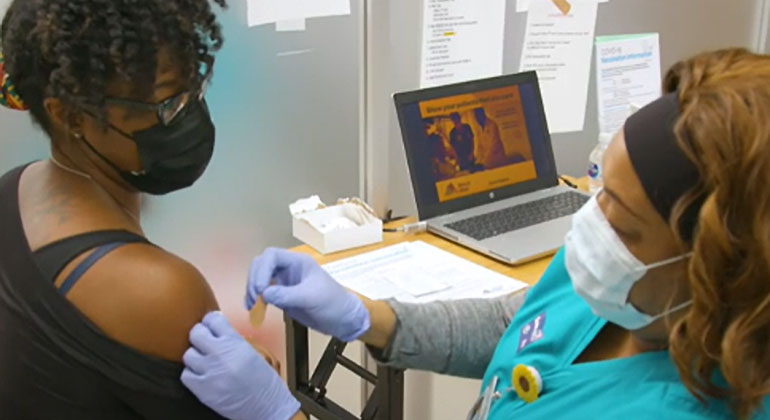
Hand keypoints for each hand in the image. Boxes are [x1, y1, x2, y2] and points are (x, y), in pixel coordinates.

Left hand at [181, 312, 300, 419]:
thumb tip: (217, 333)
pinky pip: (186, 375)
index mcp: (235, 342)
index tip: (210, 325)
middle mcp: (221, 354)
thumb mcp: (252, 353)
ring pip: (188, 354)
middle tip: (203, 341)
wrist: (267, 406)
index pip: (212, 320)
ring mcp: (210, 372)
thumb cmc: (264, 381)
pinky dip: (191, 374)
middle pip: (196, 333)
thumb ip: (233, 342)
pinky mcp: (203, 390)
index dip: (210, 321)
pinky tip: (201, 375)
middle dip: (199, 336)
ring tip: (203, 361)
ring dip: (195, 356)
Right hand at [245, 248, 369, 341]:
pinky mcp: (282, 295)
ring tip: (252, 305)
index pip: (272, 256)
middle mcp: (288, 269)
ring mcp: (284, 282)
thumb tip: (264, 294)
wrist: (342, 319)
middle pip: (262, 265)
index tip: (260, 289)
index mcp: (298, 262)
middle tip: (254, 297)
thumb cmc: (333, 303)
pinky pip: (263, 292)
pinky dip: (256, 299)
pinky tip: (253, 308)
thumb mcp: (312, 298)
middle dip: (254, 279)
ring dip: (252, 289)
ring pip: (260, 278)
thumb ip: (287, 295)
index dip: (262, 270)